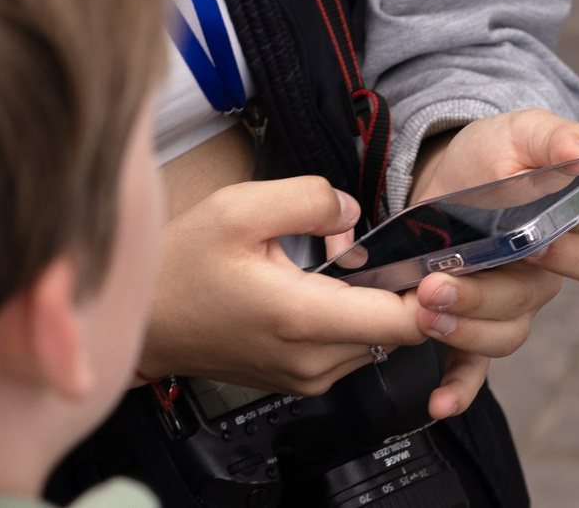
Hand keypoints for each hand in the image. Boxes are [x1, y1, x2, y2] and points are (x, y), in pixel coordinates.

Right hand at [139, 176, 425, 394]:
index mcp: (304, 319)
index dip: (432, 290)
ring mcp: (306, 377)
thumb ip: (308, 199)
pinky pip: (347, 347)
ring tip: (323, 258)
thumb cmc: (182, 268)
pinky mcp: (298, 380)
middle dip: (389, 280)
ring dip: (366, 297)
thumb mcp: (239, 209)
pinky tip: (310, 284)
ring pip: (374, 337)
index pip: (406, 322)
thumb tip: (352, 211)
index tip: (434, 258)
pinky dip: (344, 315)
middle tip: (350, 241)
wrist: (144, 322)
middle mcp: (312, 360)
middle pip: (396, 327)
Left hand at [405, 111, 578, 418]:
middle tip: (438, 283)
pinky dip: (459, 389)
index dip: (569, 257)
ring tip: (422, 309)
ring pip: (502, 336)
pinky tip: (439, 401)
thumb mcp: (523, 132)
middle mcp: (541, 278)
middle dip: (483, 297)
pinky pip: (473, 369)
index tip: (533, 244)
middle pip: (530, 303)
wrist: (442, 172)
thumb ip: (556, 137)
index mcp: (569, 232)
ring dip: (462, 330)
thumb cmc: (494, 153)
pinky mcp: (467, 324)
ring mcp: (505, 307)